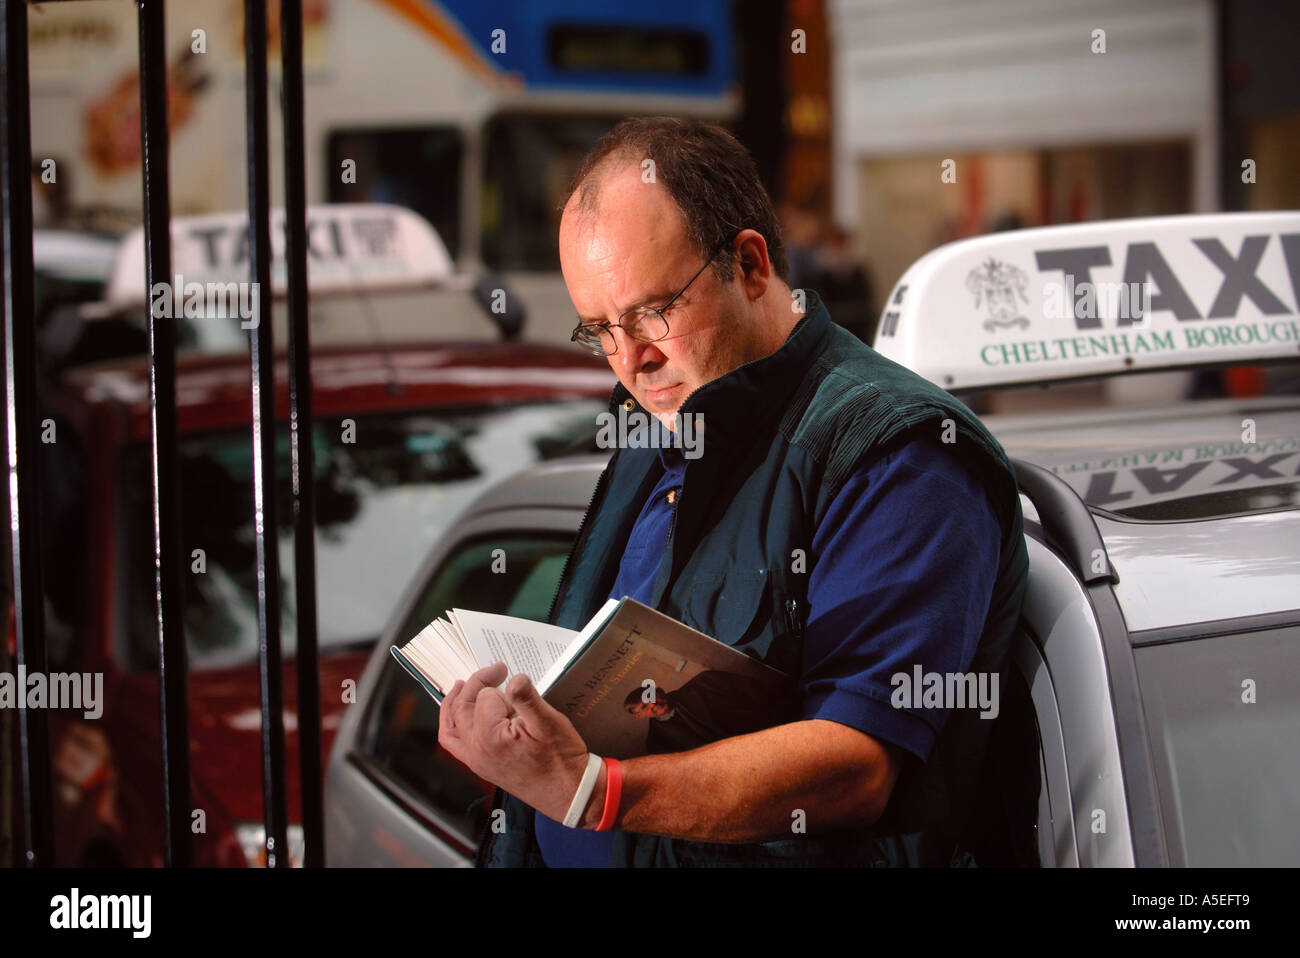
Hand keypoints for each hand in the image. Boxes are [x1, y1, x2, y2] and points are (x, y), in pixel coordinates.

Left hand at [438, 663, 594, 823]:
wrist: (568, 792)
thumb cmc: (561, 760)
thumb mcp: (548, 722)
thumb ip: (526, 698)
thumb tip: (514, 679)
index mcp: (491, 736)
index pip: (485, 696)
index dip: (500, 684)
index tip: (511, 675)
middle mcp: (477, 750)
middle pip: (463, 707)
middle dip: (477, 684)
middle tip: (496, 671)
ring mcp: (476, 760)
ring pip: (452, 726)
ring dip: (454, 704)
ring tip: (461, 687)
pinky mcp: (481, 766)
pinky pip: (455, 744)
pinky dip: (453, 726)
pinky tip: (461, 716)